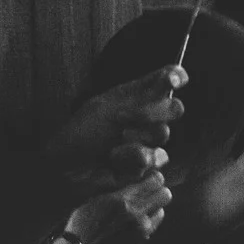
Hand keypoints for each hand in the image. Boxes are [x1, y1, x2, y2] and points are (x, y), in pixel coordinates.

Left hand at [45, 67, 182, 189]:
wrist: (67, 170)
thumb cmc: (81, 135)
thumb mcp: (108, 107)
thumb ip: (143, 92)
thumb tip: (171, 74)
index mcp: (136, 97)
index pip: (168, 79)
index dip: (176, 77)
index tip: (172, 80)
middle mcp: (147, 117)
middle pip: (174, 108)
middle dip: (149, 114)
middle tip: (123, 120)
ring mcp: (149, 141)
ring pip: (162, 135)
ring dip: (136, 142)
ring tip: (112, 150)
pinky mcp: (149, 167)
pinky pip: (156, 160)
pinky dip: (133, 162)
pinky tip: (116, 164)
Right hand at [64, 174, 171, 243]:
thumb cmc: (83, 224)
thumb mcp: (95, 199)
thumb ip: (117, 189)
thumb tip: (133, 179)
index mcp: (123, 200)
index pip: (155, 181)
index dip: (154, 178)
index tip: (148, 178)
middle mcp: (137, 213)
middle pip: (166, 195)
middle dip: (158, 191)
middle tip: (148, 192)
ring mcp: (142, 228)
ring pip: (161, 210)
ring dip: (154, 207)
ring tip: (140, 208)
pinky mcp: (143, 239)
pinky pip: (155, 224)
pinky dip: (150, 220)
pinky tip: (137, 221)